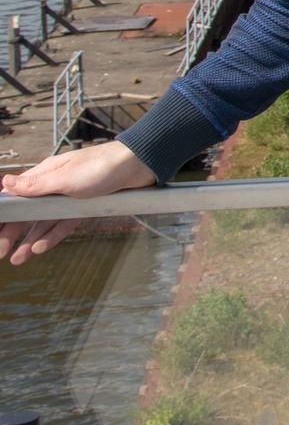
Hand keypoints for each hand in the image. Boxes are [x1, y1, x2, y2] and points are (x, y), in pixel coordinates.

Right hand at [0, 141, 154, 265]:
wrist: (140, 166)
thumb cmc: (102, 166)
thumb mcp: (65, 177)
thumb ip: (35, 185)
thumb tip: (5, 183)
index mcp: (45, 174)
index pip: (17, 197)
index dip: (4, 216)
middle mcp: (55, 186)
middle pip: (29, 213)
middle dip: (12, 233)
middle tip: (2, 253)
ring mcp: (70, 198)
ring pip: (45, 222)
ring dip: (30, 240)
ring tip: (17, 259)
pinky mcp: (85, 207)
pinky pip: (64, 224)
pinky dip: (52, 235)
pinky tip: (40, 247)